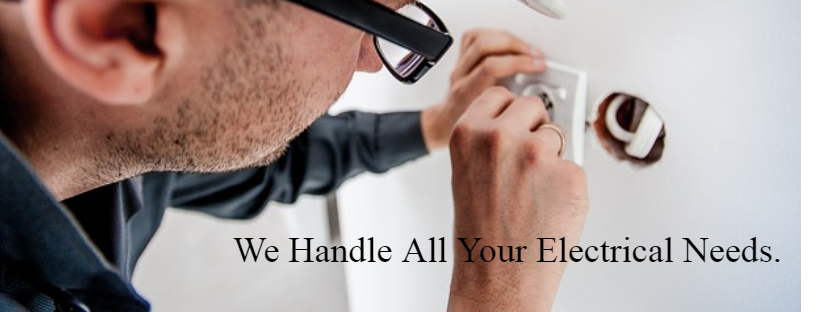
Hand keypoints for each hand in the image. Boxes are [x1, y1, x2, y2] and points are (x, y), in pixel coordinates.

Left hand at [421, 29, 545, 149]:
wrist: (447, 124)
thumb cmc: (468, 129)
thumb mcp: (492, 128)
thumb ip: (512, 115)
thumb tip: (541, 105)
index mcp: (467, 93)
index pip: (491, 67)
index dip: (519, 63)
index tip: (538, 67)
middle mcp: (460, 76)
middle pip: (485, 46)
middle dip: (516, 47)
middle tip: (535, 57)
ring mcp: (459, 65)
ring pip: (480, 38)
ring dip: (508, 39)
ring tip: (526, 49)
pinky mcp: (461, 57)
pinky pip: (474, 36)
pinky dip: (495, 35)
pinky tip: (508, 43)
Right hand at [447, 88, 589, 311]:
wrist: (498, 278)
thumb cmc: (481, 233)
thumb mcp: (467, 173)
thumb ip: (487, 141)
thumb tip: (522, 124)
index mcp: (468, 133)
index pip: (500, 95)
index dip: (510, 113)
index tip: (513, 123)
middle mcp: (500, 137)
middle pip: (533, 107)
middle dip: (534, 128)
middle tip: (525, 163)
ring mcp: (538, 154)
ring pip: (558, 135)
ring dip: (552, 157)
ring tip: (533, 192)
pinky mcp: (570, 174)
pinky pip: (575, 166)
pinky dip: (567, 185)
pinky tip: (548, 207)